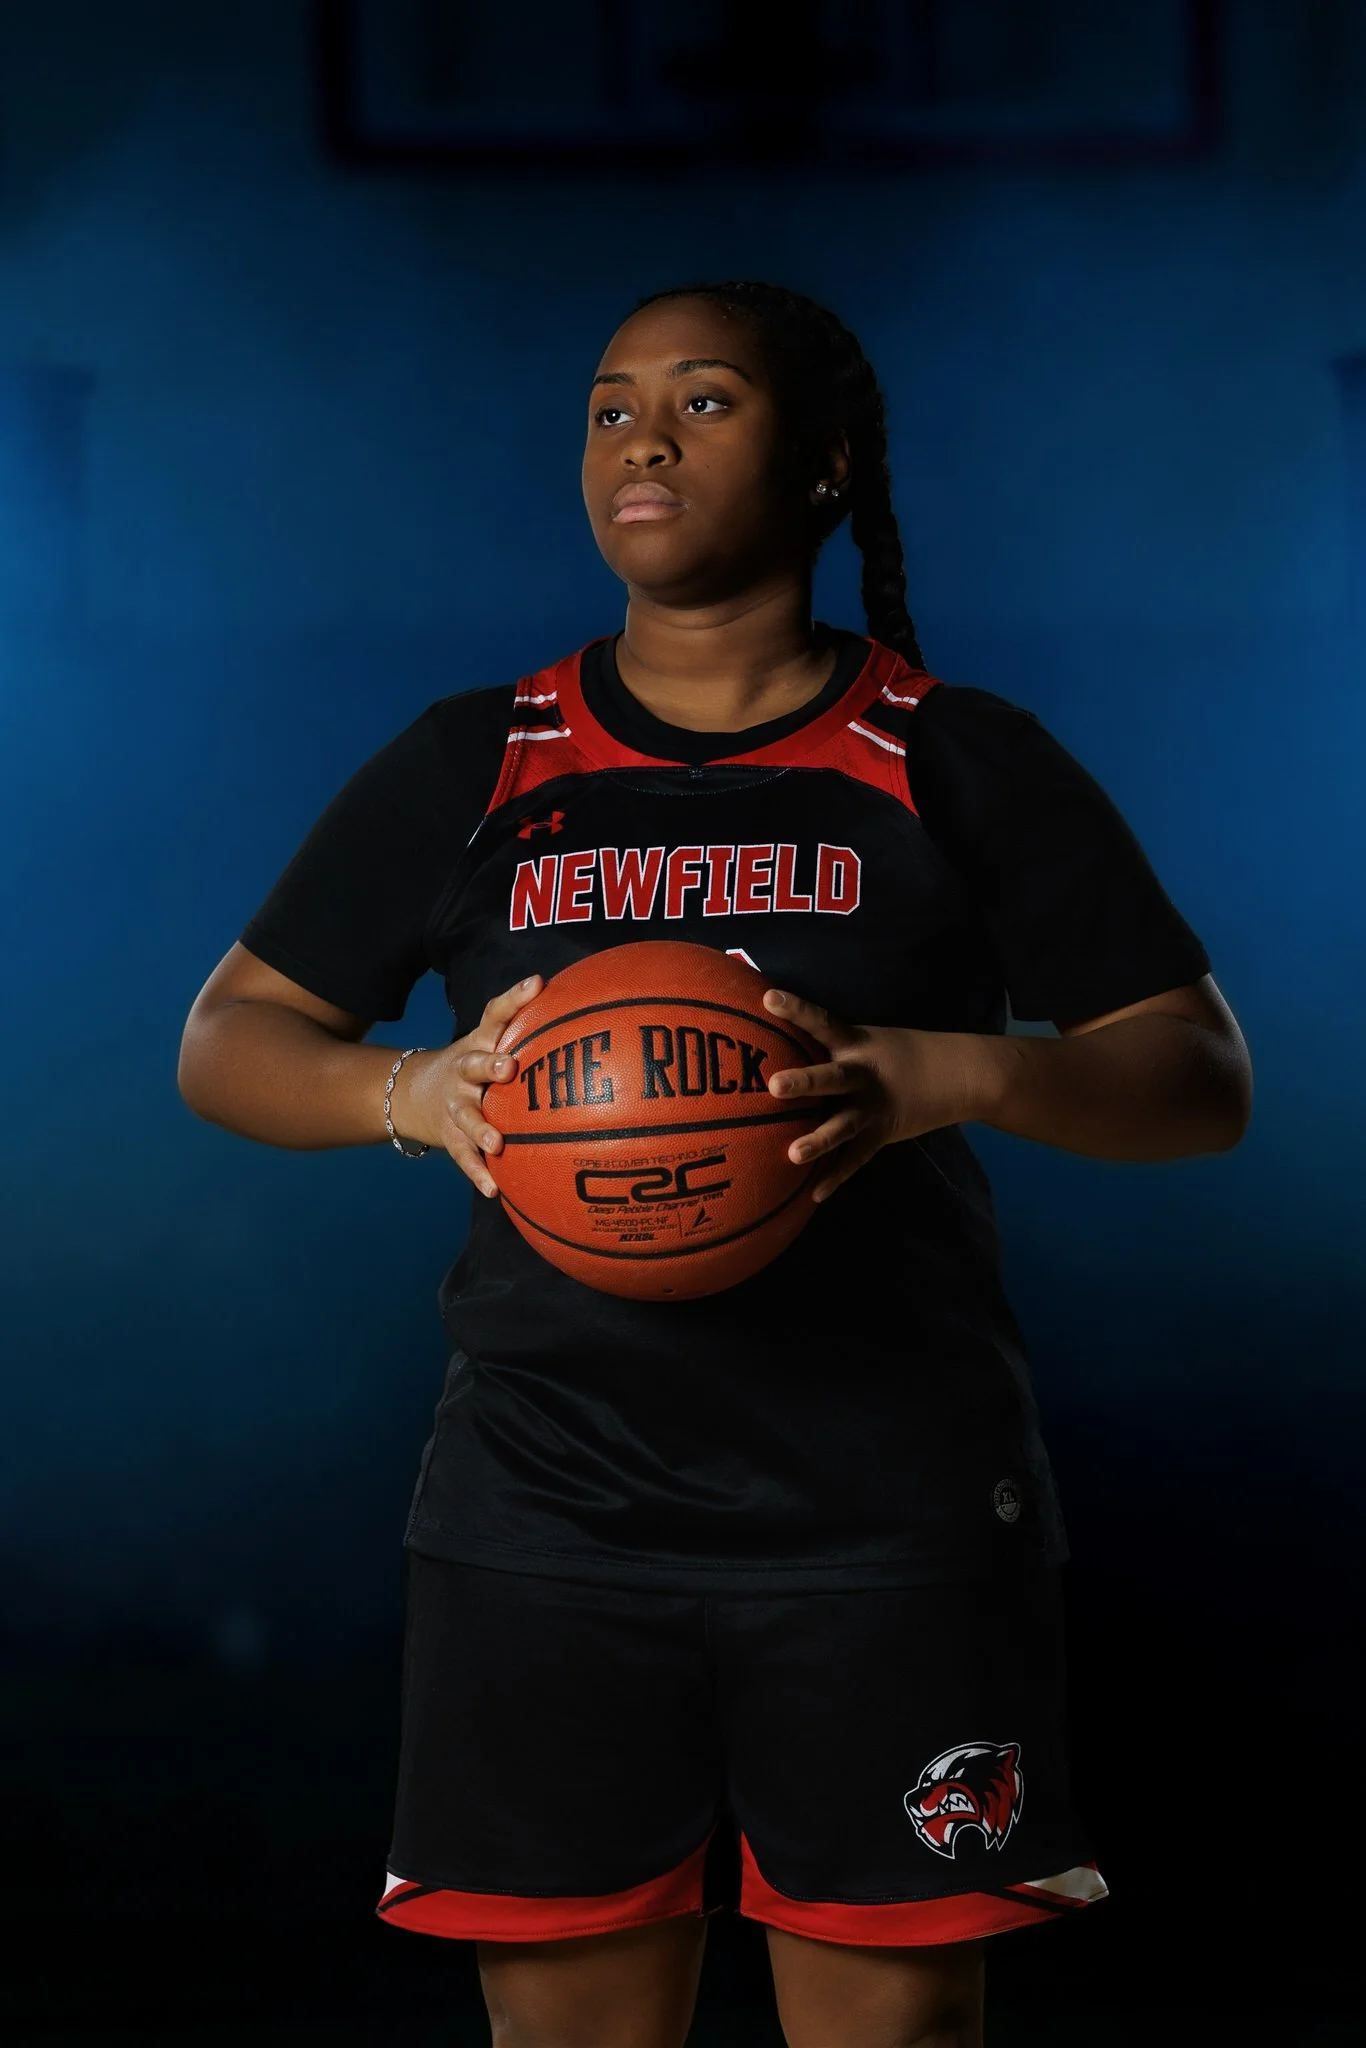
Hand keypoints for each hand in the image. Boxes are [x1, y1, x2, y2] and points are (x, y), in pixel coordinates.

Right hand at [393, 974, 542, 1194]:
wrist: (411, 1092)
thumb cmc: (475, 1067)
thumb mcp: (491, 1044)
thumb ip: (531, 1034)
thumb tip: (593, 1019)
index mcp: (480, 1044)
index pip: (495, 1014)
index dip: (515, 998)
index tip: (537, 984)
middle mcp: (464, 1071)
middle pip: (474, 1063)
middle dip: (490, 1064)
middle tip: (509, 1067)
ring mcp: (453, 1104)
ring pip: (466, 1115)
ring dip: (481, 1127)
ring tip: (497, 1142)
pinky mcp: (448, 1135)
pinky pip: (463, 1156)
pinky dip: (477, 1172)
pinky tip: (493, 1189)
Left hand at [763, 986, 980, 1200]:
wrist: (958, 1074)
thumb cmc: (901, 1054)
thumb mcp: (870, 1038)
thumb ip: (832, 1044)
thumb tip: (783, 1041)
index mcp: (855, 1043)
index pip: (822, 1021)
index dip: (797, 1009)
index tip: (768, 998)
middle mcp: (862, 1074)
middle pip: (832, 1077)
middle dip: (805, 1082)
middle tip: (775, 1085)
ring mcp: (873, 1106)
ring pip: (843, 1125)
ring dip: (819, 1140)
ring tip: (793, 1154)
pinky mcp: (882, 1133)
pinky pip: (856, 1158)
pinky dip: (836, 1177)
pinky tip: (814, 1194)